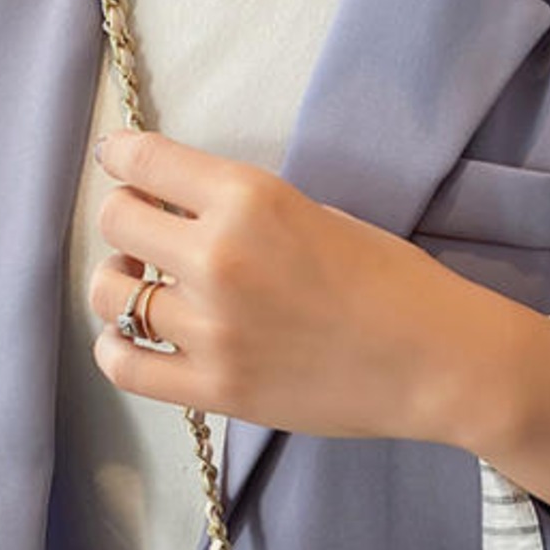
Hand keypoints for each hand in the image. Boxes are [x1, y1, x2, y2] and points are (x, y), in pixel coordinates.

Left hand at [87, 129, 549, 512]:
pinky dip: (119, 347)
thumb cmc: (396, 285)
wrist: (439, 363)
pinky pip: (124, 365)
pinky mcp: (217, 390)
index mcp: (248, 199)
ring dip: (123, 283)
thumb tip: (183, 213)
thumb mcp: (318, 214)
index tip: (126, 168)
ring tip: (151, 292)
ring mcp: (212, 331)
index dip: (123, 159)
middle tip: (153, 238)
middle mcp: (219, 259)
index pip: (139, 160)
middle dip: (129, 222)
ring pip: (110, 292)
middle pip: (115, 220)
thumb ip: (244, 211)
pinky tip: (138, 341)